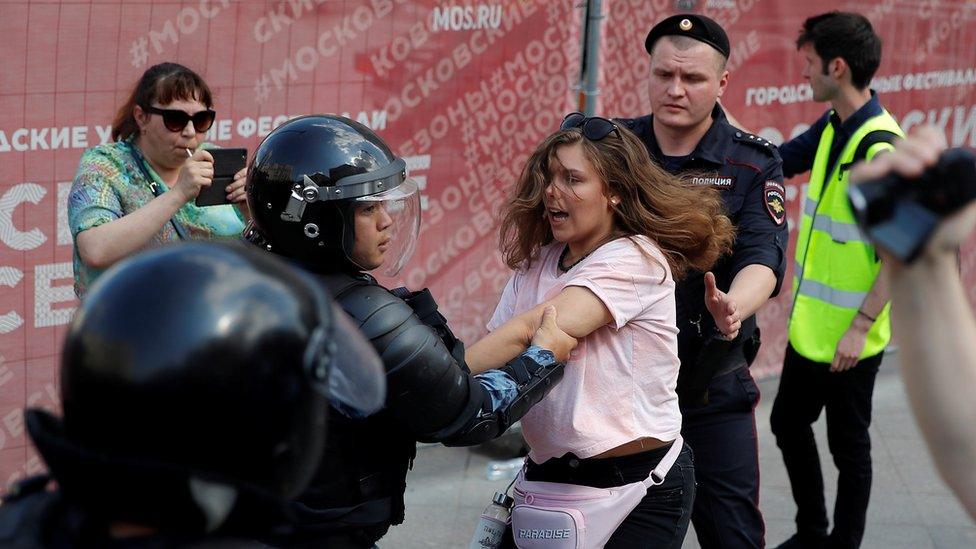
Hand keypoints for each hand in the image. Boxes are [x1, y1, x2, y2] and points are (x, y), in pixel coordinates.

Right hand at [174, 149, 213, 202]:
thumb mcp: (188, 168)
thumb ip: (196, 163)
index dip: (209, 157)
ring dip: (209, 178)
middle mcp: (190, 165)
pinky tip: (201, 185)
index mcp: (189, 161)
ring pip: (211, 173)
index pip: (203, 153)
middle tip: (203, 177)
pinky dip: (207, 184)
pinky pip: (209, 181)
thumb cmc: (186, 181)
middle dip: (209, 172)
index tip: (210, 162)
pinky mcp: (196, 181)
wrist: (179, 193)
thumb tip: (210, 161)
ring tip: (201, 181)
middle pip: (209, 165)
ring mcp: (193, 173)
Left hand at [227, 167, 250, 219]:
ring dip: (235, 193)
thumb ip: (238, 181)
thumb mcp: (239, 187)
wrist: (248, 210)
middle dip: (235, 185)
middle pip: (246, 180)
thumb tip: (229, 178)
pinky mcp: (255, 197)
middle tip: (227, 189)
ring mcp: (256, 189)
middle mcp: (255, 182)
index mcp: (252, 176)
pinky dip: (238, 198)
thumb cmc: (243, 198)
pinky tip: (234, 199)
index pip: (248, 171)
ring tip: (229, 196)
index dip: (241, 174)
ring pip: (245, 188)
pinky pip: (246, 196)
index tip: (235, 178)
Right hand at [530, 305, 577, 362]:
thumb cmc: (547, 340)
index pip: (575, 340)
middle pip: (569, 348)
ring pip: (562, 355)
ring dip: (558, 352)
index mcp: (570, 342)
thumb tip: (551, 307)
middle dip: (564, 345)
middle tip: (557, 341)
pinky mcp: (553, 365)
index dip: (570, 336)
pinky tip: (546, 355)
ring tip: (551, 348)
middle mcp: (568, 352)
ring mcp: (561, 359)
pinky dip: (551, 357)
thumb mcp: (547, 324)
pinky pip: (554, 360)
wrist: (538, 357)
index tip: (566, 334)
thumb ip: (550, 315)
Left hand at [704, 271, 739, 339]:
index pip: (732, 305)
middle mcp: (732, 314)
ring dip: (732, 327)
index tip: (730, 308)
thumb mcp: (712, 293)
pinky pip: (733, 333)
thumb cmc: (716, 301)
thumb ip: (710, 284)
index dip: (732, 306)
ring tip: (727, 329)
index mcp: (729, 304)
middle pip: (735, 316)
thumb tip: (708, 273)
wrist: (721, 310)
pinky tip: (728, 337)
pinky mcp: (730, 329)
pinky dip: (731, 335)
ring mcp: (732, 322)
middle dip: (732, 318)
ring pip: (735, 325)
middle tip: (727, 320)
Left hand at [830, 315, 870, 371]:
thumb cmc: (846, 336)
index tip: (831, 370)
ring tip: (843, 367)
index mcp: (839, 352)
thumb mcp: (839, 344)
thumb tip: (836, 359)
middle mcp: (845, 356)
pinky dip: (850, 365)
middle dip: (838, 369)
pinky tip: (849, 364)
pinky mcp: (858, 356)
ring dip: (844, 367)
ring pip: (847, 367)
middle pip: (841, 367)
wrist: (857, 332)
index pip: (835, 365)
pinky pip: (853, 364)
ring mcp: (852, 357)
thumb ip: (837, 352)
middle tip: (836, 369)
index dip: (832, 369)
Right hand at [850, 126, 975, 263]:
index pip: (921, 137)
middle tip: (929, 162)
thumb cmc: (944, 236)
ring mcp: (882, 184)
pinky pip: (858, 174)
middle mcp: (901, 173)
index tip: (937, 152)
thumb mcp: (969, 206)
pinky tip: (883, 173)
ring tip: (916, 170)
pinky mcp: (863, 197)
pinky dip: (868, 169)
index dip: (928, 138)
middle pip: (902, 143)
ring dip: (899, 157)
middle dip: (917, 146)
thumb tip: (975, 162)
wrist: (925, 260)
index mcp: (924, 168)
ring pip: (883, 155)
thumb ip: (973, 186)